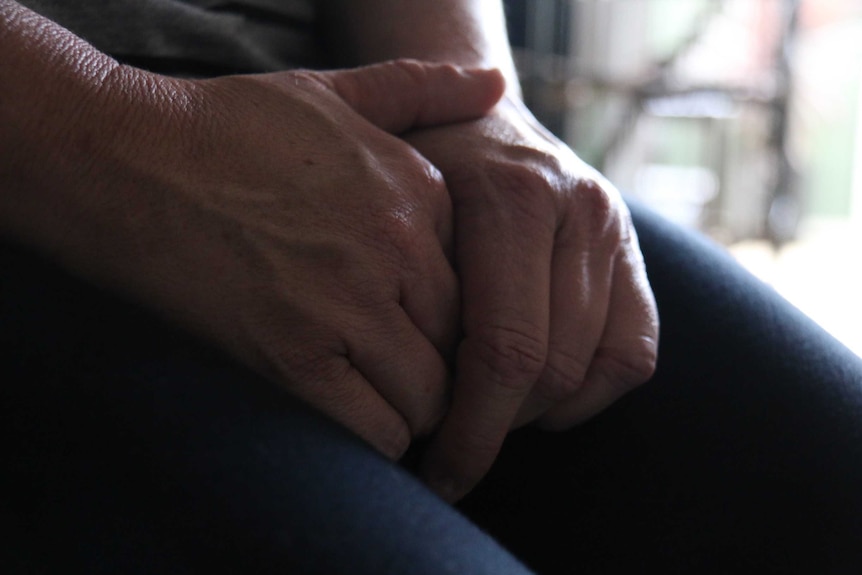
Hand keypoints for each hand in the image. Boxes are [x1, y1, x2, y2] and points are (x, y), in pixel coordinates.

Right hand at [37, 60, 503, 459]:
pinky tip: (351, 417)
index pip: (484, 286)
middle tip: (412, 378)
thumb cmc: (225, 126)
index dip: (460, 318)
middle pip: (464, 346)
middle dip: (445, 370)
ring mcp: (347, 303)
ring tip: (383, 400)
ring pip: (431, 398)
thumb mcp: (333, 91)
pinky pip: (377, 430)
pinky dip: (376, 439)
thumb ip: (422, 88)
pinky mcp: (293, 356)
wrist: (122, 158)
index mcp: (418, 190)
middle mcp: (397, 247)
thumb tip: (496, 81)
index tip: (429, 331)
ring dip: (413, 411)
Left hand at [405, 96, 658, 500]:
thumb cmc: (418, 171)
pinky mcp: (635, 253)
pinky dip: (588, 393)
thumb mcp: (395, 207)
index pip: (504, 350)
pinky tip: (539, 394)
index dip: (470, 431)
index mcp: (512, 197)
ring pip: (595, 370)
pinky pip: (634, 354)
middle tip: (449, 450)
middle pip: (550, 369)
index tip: (437, 472)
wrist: (475, 115)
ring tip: (486, 415)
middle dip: (496, 429)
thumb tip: (408, 405)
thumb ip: (410, 288)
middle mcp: (577, 210)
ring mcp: (615, 230)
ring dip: (537, 414)